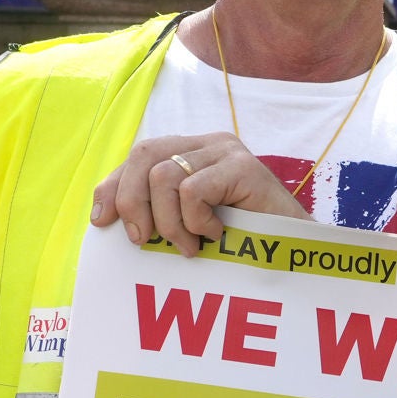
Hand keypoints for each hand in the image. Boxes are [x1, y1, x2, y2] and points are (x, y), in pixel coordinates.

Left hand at [91, 133, 306, 255]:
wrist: (295, 254)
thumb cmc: (241, 243)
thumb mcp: (188, 224)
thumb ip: (156, 210)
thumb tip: (104, 215)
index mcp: (193, 151)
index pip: (140, 155)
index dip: (114, 185)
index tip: (101, 221)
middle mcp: (209, 143)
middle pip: (144, 154)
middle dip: (131, 201)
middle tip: (142, 240)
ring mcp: (227, 152)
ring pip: (164, 176)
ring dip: (168, 222)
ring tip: (190, 246)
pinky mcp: (244, 167)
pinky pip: (192, 190)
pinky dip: (194, 221)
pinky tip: (214, 235)